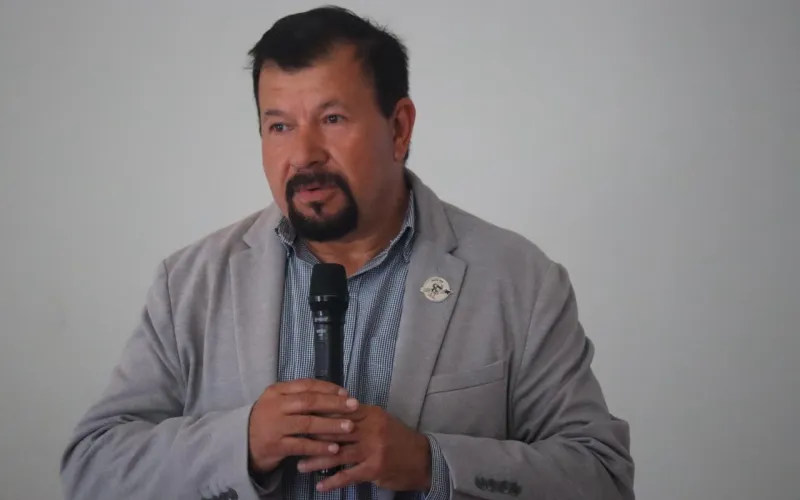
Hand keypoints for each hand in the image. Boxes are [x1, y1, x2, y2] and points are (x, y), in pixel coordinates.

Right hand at [247, 379, 359, 472]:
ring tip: (349, 427)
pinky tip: (334, 448)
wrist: (242, 443)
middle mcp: (275, 406)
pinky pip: (301, 445)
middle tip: (354, 406)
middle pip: (309, 402)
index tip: (346, 393)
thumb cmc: (269, 420)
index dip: (328, 388)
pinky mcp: (274, 446)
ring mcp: (274, 426)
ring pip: (307, 423)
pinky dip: (319, 446)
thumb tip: (336, 394)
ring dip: (331, 425)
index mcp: (277, 391)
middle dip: (334, 403)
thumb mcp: (279, 402)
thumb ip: (300, 396)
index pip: (306, 385)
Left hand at [297, 404, 431, 492]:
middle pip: (335, 431)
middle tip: (293, 442)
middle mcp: (371, 429)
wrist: (422, 459)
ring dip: (316, 461)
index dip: (318, 415)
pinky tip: (320, 486)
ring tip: (300, 466)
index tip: (299, 419)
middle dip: (312, 438)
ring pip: (338, 453)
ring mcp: (372, 449)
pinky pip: (348, 475)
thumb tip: (332, 412)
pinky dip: (333, 481)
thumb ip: (359, 416)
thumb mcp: (381, 421)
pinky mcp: (374, 469)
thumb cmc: (398, 438)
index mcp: (371, 413)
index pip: (339, 411)